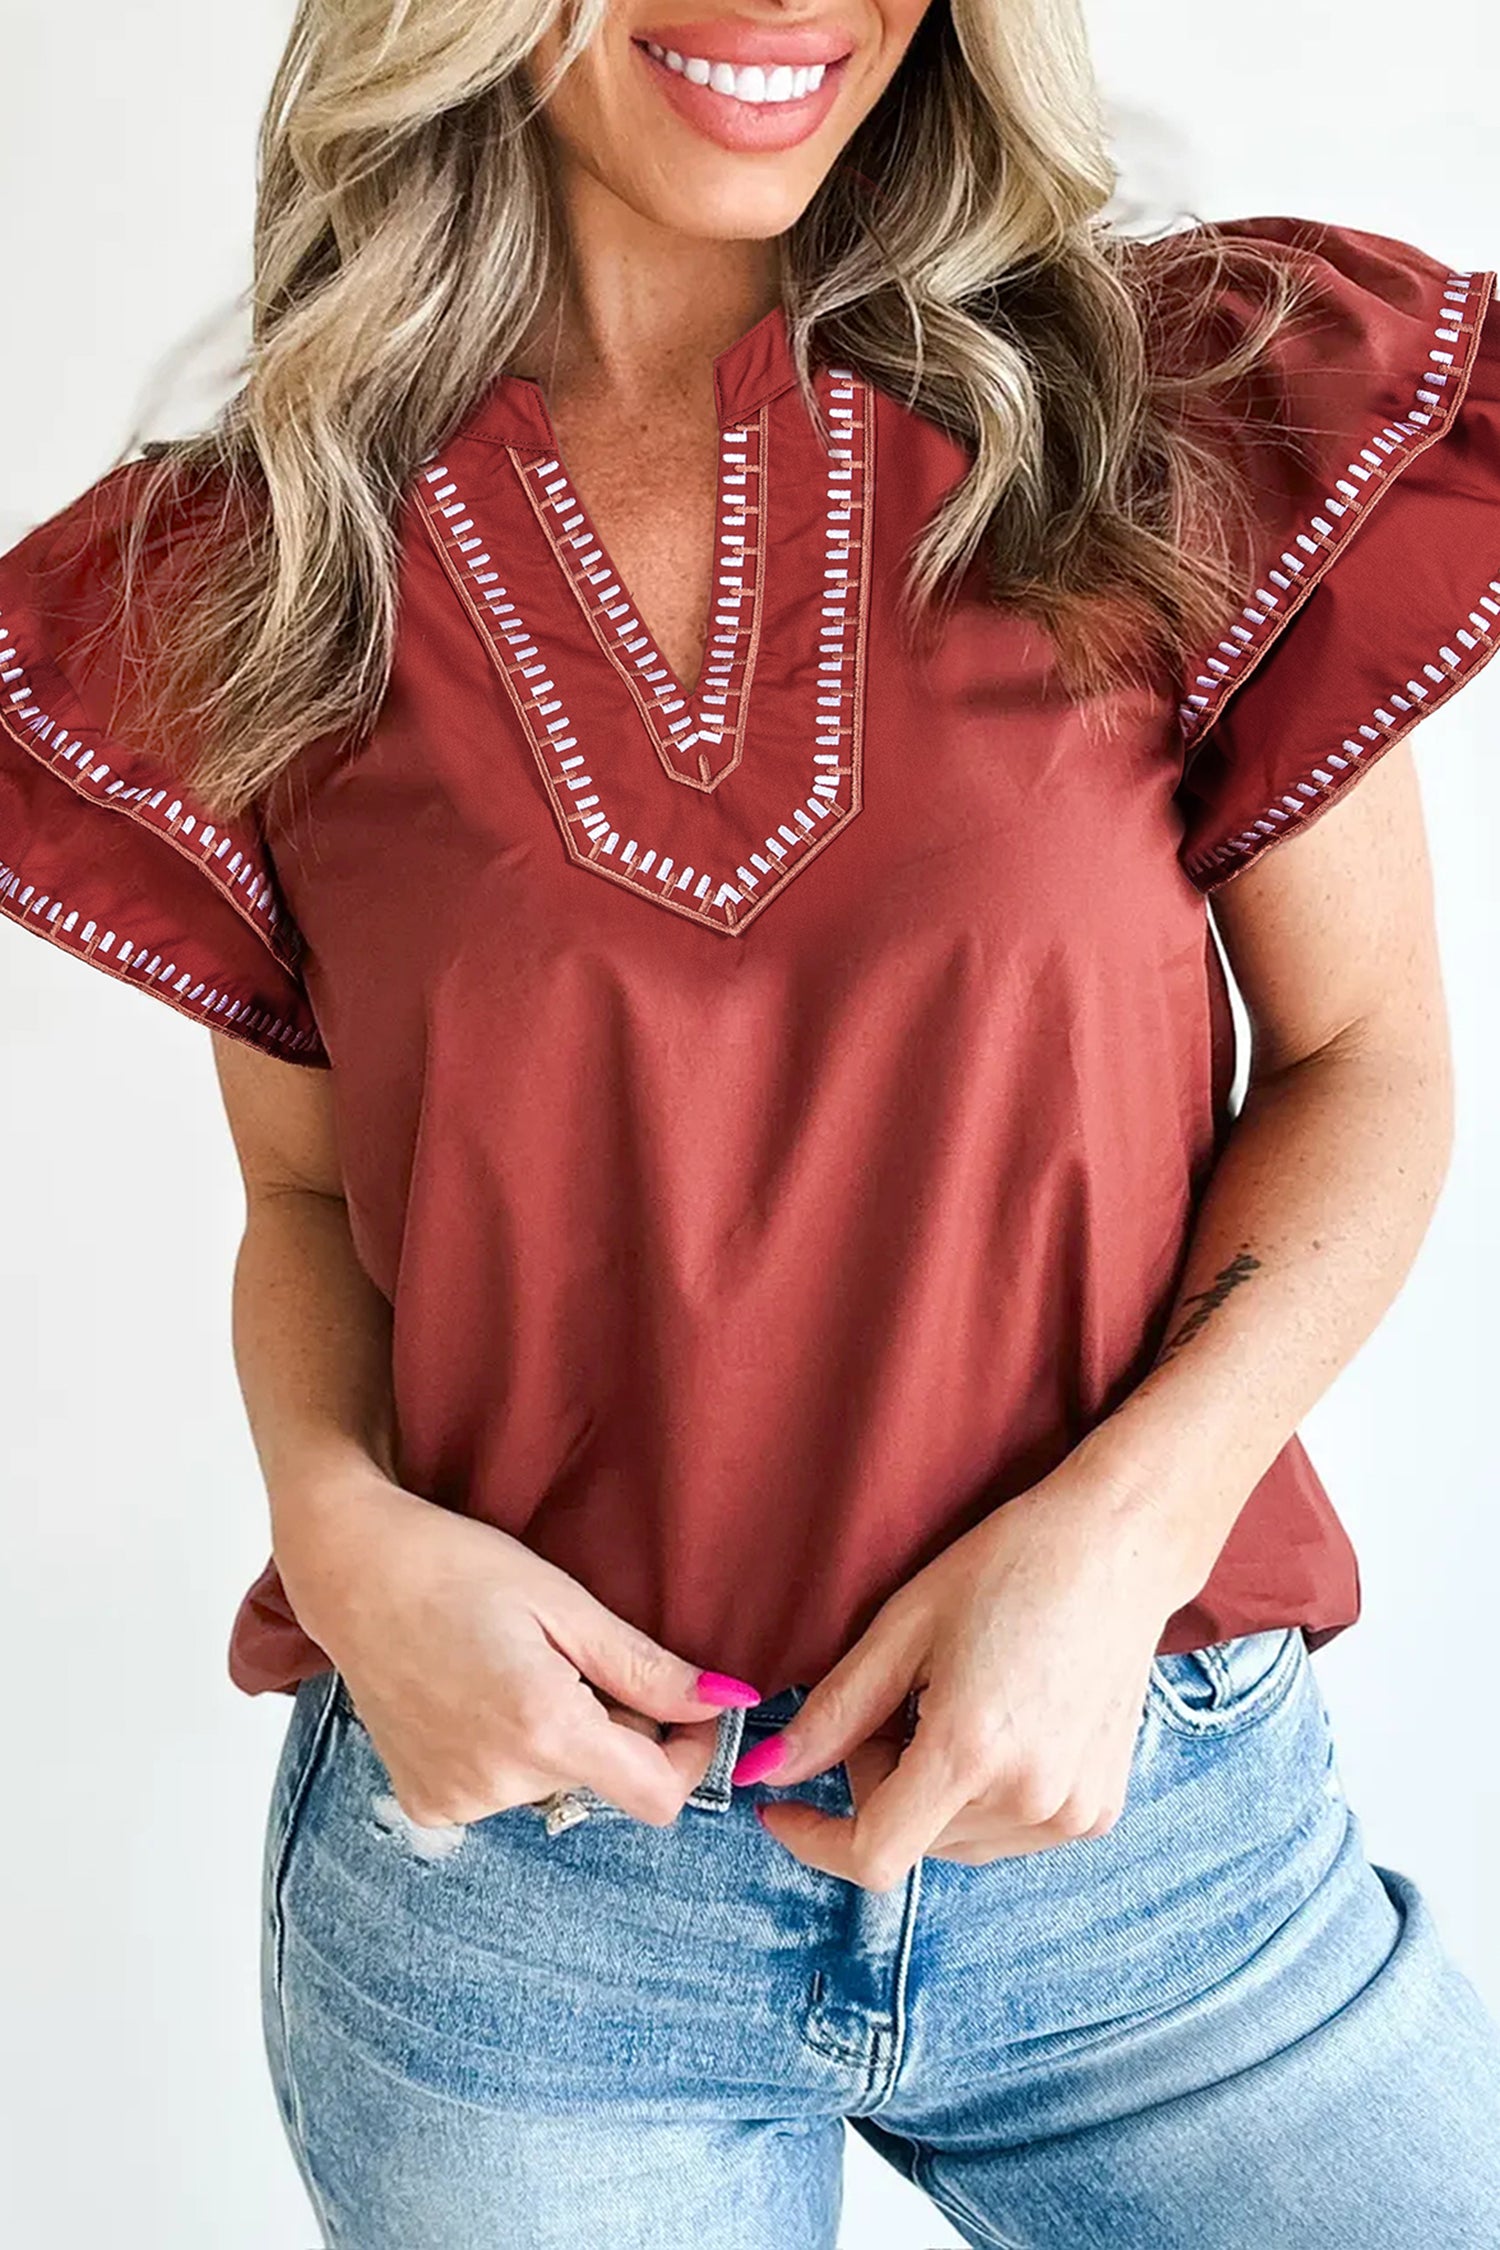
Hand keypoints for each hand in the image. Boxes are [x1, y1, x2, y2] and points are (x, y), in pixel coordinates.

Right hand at [274, 1471, 759, 1828]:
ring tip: (519, 1666)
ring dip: (564, 1738)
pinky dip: (512, 1752)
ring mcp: (456, 1799)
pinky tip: (480, 1695)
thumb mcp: (565, 1603)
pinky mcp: (427, 1802)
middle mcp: (499, 1781)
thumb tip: (727, 1702)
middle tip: (578, 1657)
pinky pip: (505, 1790)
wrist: (351, 1569)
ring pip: (557, 1784)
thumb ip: (647, 1668)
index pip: (659, 1797)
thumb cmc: (458, 1566)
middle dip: (619, 1730)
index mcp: (544, 1728)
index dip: (690, 1757)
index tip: (687, 1707)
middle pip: (607, 1782)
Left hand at [744, 1463, 1195, 1890]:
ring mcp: (1072, 1813)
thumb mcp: (903, 1627)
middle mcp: (1028, 1799)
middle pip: (911, 1839)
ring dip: (929, 1792)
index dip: (813, 1840)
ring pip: (955, 1841)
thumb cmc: (1008, 1568)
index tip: (780, 1808)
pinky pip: (1005, 1832)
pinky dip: (978, 1795)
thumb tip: (765, 1774)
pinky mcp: (1098, 1810)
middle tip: (900, 1696)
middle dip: (877, 1781)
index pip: (873, 1854)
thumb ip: (833, 1714)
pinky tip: (996, 1722)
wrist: (1118, 1548)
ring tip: (952, 1702)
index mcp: (971, 1752)